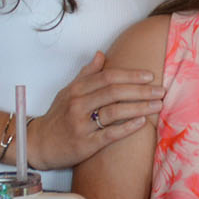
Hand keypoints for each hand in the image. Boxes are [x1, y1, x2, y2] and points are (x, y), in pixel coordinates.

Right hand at [25, 51, 163, 169]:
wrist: (38, 144)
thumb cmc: (57, 116)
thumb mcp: (68, 91)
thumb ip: (87, 74)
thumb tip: (101, 54)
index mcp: (77, 89)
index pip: (108, 76)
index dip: (131, 75)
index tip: (150, 76)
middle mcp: (79, 104)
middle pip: (114, 92)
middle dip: (141, 90)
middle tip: (161, 90)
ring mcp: (81, 124)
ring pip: (115, 112)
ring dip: (140, 107)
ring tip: (158, 105)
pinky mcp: (85, 144)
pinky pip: (109, 134)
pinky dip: (127, 128)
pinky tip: (142, 123)